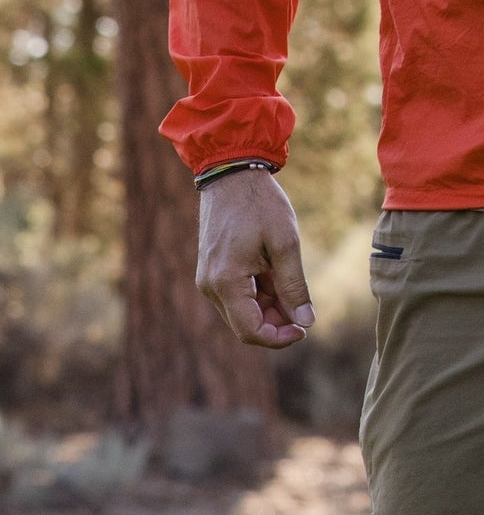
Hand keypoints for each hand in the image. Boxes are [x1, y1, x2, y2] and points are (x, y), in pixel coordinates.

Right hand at [195, 170, 313, 348]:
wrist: (230, 175)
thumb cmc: (260, 205)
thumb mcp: (285, 243)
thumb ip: (294, 286)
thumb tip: (305, 321)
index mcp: (227, 283)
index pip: (250, 331)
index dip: (278, 338)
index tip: (304, 329)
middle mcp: (211, 288)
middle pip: (245, 325)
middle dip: (276, 324)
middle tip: (303, 309)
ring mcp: (208, 282)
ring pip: (241, 313)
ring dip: (268, 309)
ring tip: (289, 284)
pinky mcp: (211, 274)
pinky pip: (236, 297)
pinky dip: (258, 296)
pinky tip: (274, 276)